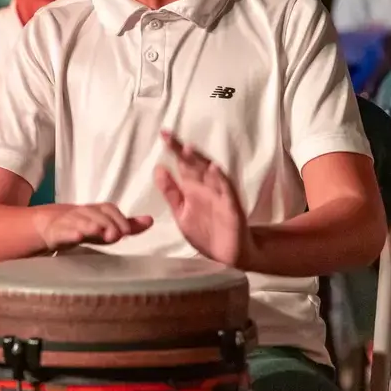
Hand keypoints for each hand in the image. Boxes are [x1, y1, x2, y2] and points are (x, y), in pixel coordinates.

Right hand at [35, 203, 153, 252]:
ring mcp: (68, 222)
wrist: (50, 227)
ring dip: (90, 225)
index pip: (108, 209)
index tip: (126, 232)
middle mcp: (82, 213)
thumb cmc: (84, 228)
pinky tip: (77, 237)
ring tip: (98, 231)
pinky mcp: (56, 232)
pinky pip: (62, 231)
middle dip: (106, 224)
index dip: (118, 219)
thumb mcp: (107, 228)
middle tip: (115, 236)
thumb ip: (128, 225)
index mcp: (96, 210)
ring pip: (79, 221)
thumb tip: (150, 220)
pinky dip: (70, 233)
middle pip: (95, 214)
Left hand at [154, 131, 251, 267]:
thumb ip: (170, 191)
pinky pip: (228, 192)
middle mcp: (207, 187)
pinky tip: (215, 169)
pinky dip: (221, 180)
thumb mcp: (181, 212)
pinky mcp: (233, 208)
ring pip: (211, 173)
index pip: (183, 163)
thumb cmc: (205, 232)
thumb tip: (158, 167)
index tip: (163, 134)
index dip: (174, 149)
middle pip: (196, 164)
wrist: (227, 256)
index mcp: (193, 187)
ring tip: (188, 148)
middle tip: (170, 136)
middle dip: (184, 150)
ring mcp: (221, 195)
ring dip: (201, 161)